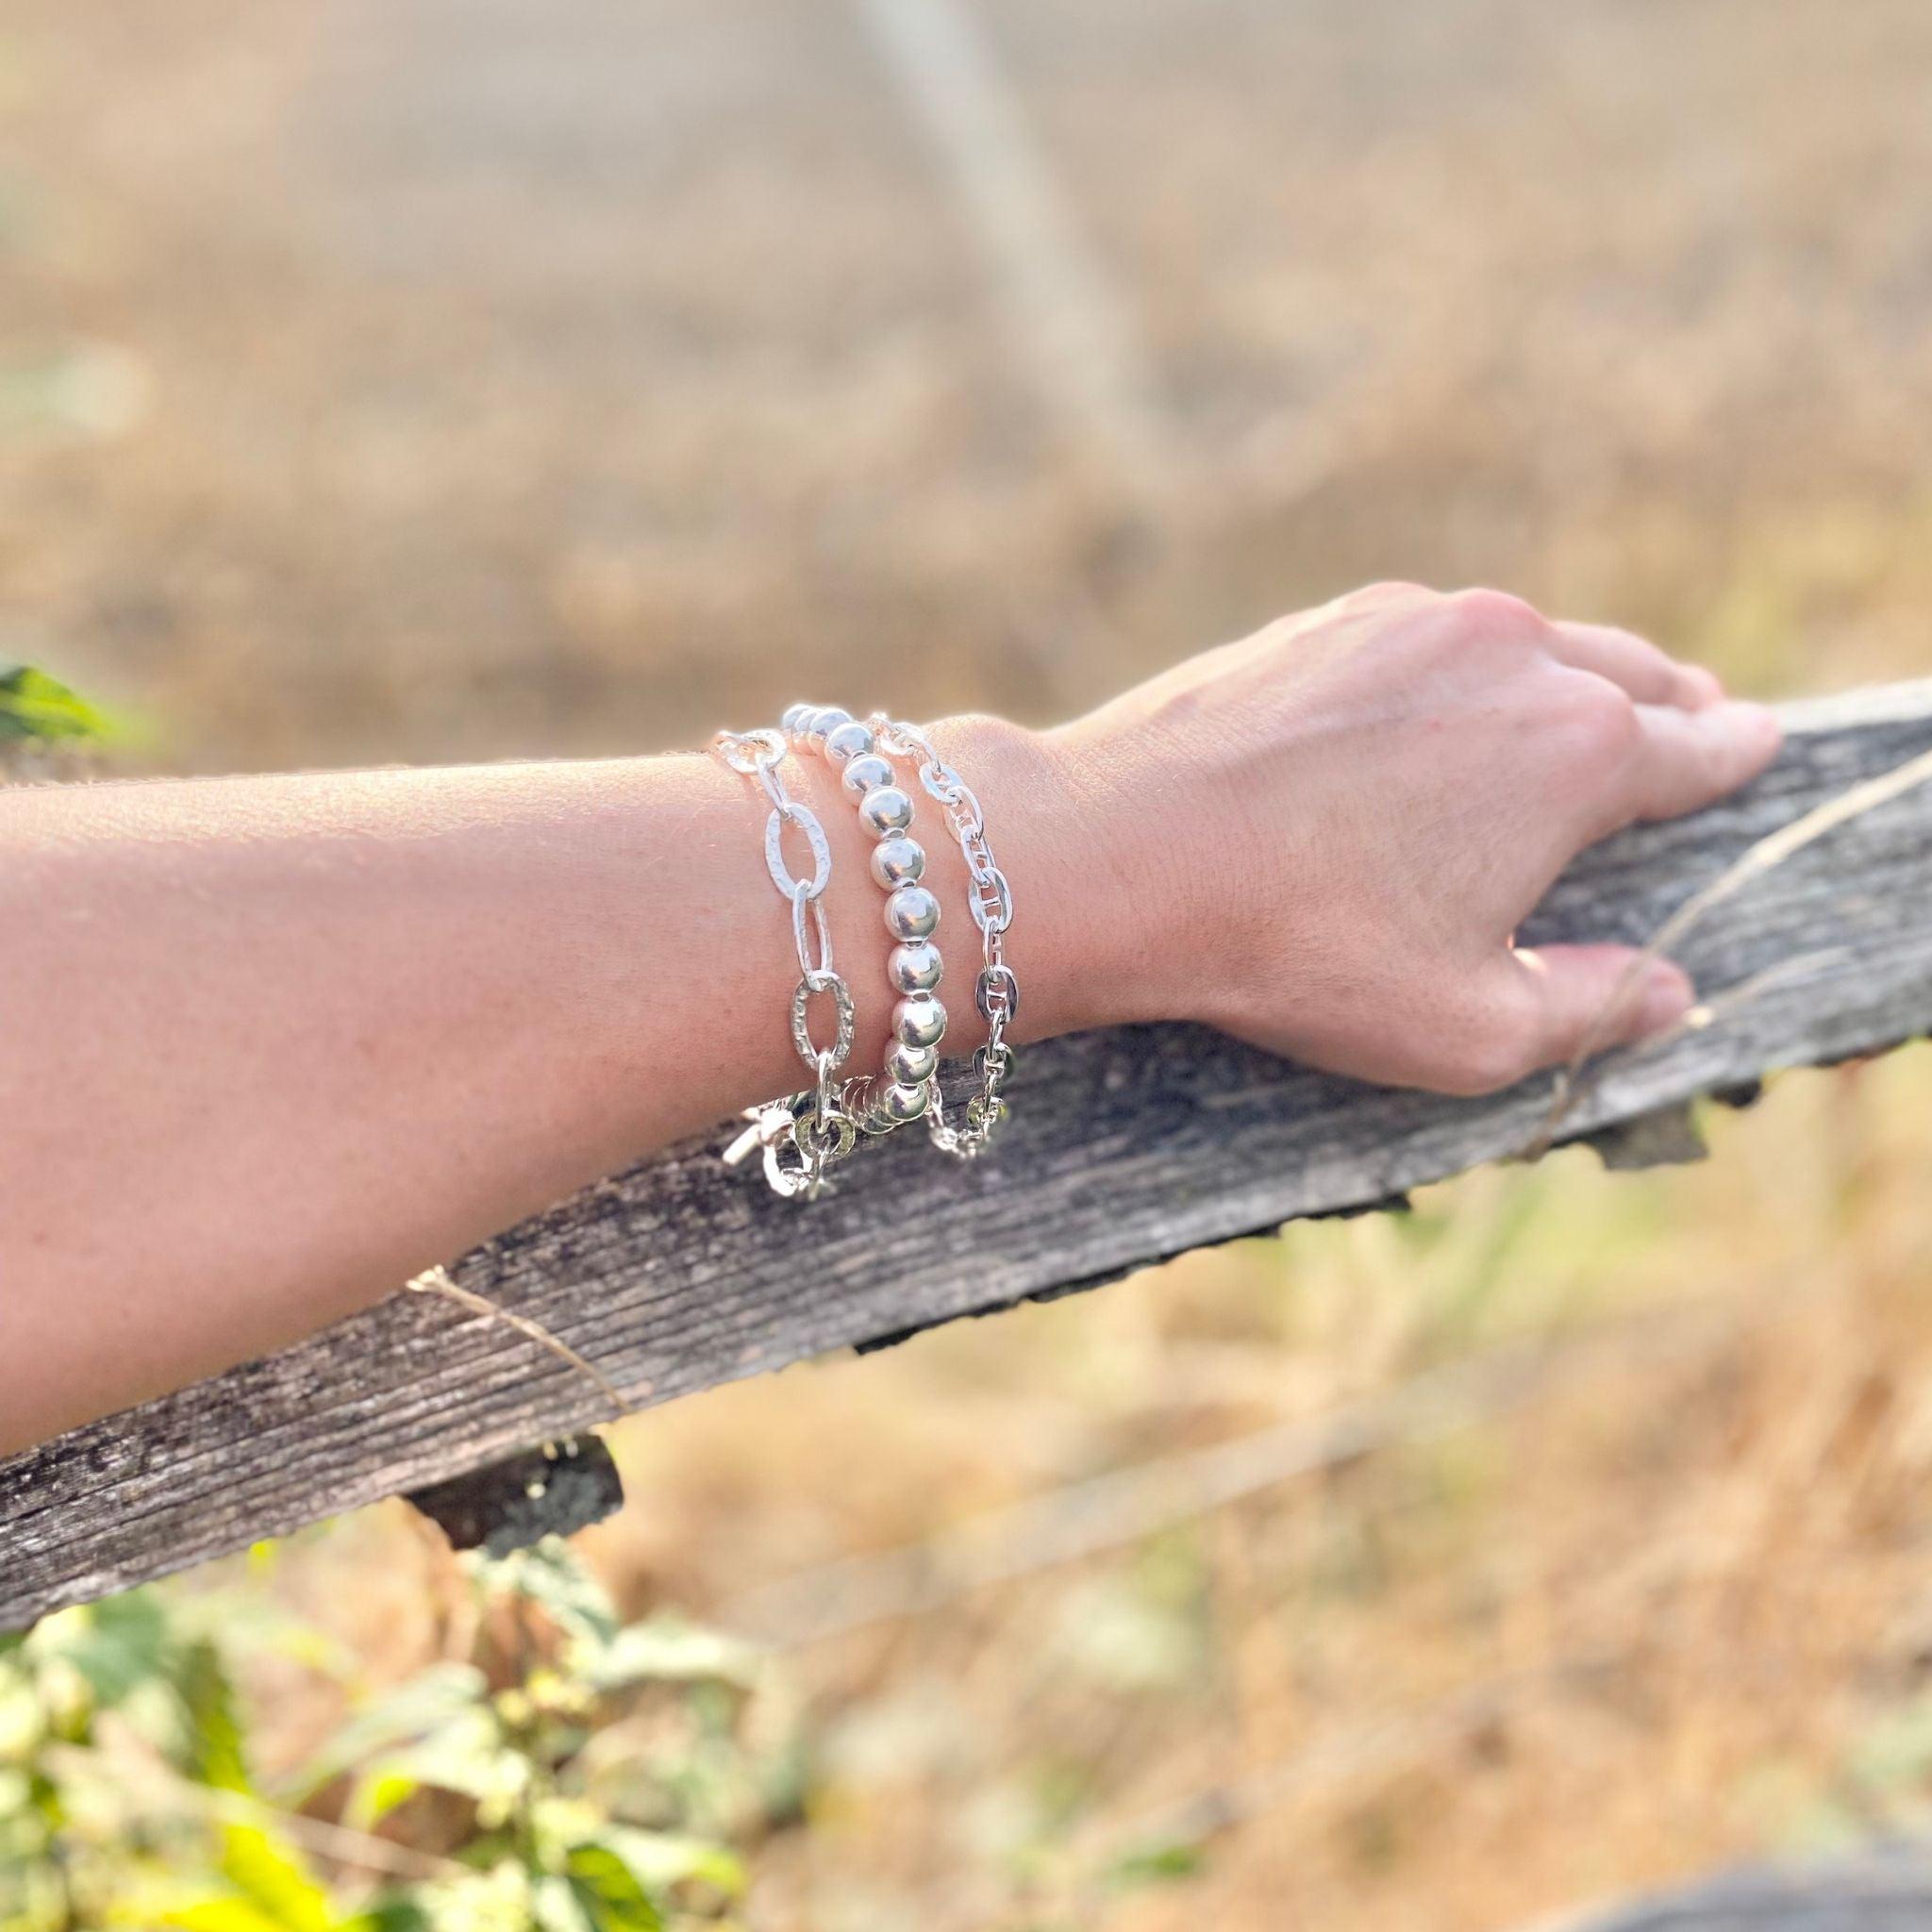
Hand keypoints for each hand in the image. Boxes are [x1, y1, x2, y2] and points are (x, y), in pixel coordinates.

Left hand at [1038, 583, 1781, 1094]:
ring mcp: (1414, 621)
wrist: (1120, 854)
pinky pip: (1431, 640)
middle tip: (1687, 722)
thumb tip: (1670, 992)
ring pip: (1528, 643)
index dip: (1735, 755)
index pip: (1699, 747)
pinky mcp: (1329, 620)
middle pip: (1629, 674)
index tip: (1752, 748)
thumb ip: (1591, 1010)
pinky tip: (1437, 715)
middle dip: (1666, 705)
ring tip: (1568, 716)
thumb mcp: (1465, 1030)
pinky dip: (1460, 673)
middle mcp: (1512, 654)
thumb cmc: (1295, 950)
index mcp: (1577, 749)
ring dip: (1560, 680)